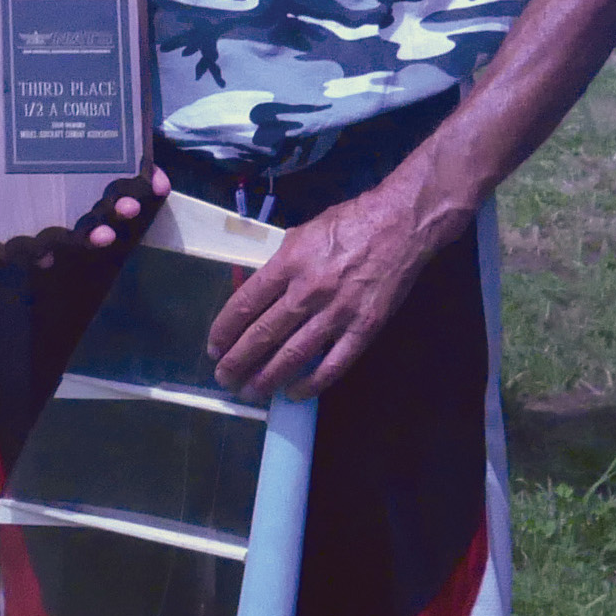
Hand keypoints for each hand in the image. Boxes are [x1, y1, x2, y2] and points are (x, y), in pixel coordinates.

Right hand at [0, 66, 173, 251]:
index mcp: (26, 175)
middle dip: (91, 230)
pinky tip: (158, 183)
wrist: (34, 41)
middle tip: (100, 234)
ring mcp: (92, 155)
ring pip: (110, 190)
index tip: (47, 256)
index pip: (35, 216)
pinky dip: (151, 175)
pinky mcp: (118, 135)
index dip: (42, 241)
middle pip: (79, 210)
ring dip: (121, 206)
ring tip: (126, 208)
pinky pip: (138, 160)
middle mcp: (62, 171)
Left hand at [209, 180, 463, 399]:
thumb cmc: (349, 223)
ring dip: (267, 377)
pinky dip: (311, 383)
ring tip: (250, 392)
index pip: (245, 304)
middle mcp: (308, 290)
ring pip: (293, 354)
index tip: (214, 347)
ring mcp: (337, 312)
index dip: (225, 330)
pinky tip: (294, 392)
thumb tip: (258, 294)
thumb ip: (279, 265)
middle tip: (224, 378)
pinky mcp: (364, 328)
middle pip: (263, 334)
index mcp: (289, 263)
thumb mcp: (301, 234)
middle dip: (238, 361)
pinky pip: (334, 364)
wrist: (400, 224)